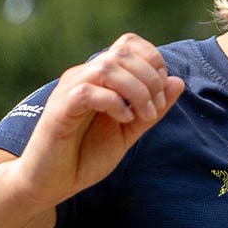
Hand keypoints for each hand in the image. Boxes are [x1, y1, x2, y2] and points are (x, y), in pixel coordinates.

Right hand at [3, 33, 183, 204]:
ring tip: (143, 116)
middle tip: (155, 109)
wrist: (50, 183)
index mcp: (99, 77)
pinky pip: (87, 91)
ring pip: (107, 67)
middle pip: (122, 52)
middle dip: (150, 78)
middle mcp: (82, 76)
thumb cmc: (85, 157)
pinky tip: (123, 119)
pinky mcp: (59, 110)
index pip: (128, 44)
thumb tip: (178, 81)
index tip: (161, 93)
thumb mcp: (129, 132)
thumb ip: (152, 110)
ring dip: (136, 90)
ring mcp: (69, 91)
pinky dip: (113, 102)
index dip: (153, 60)